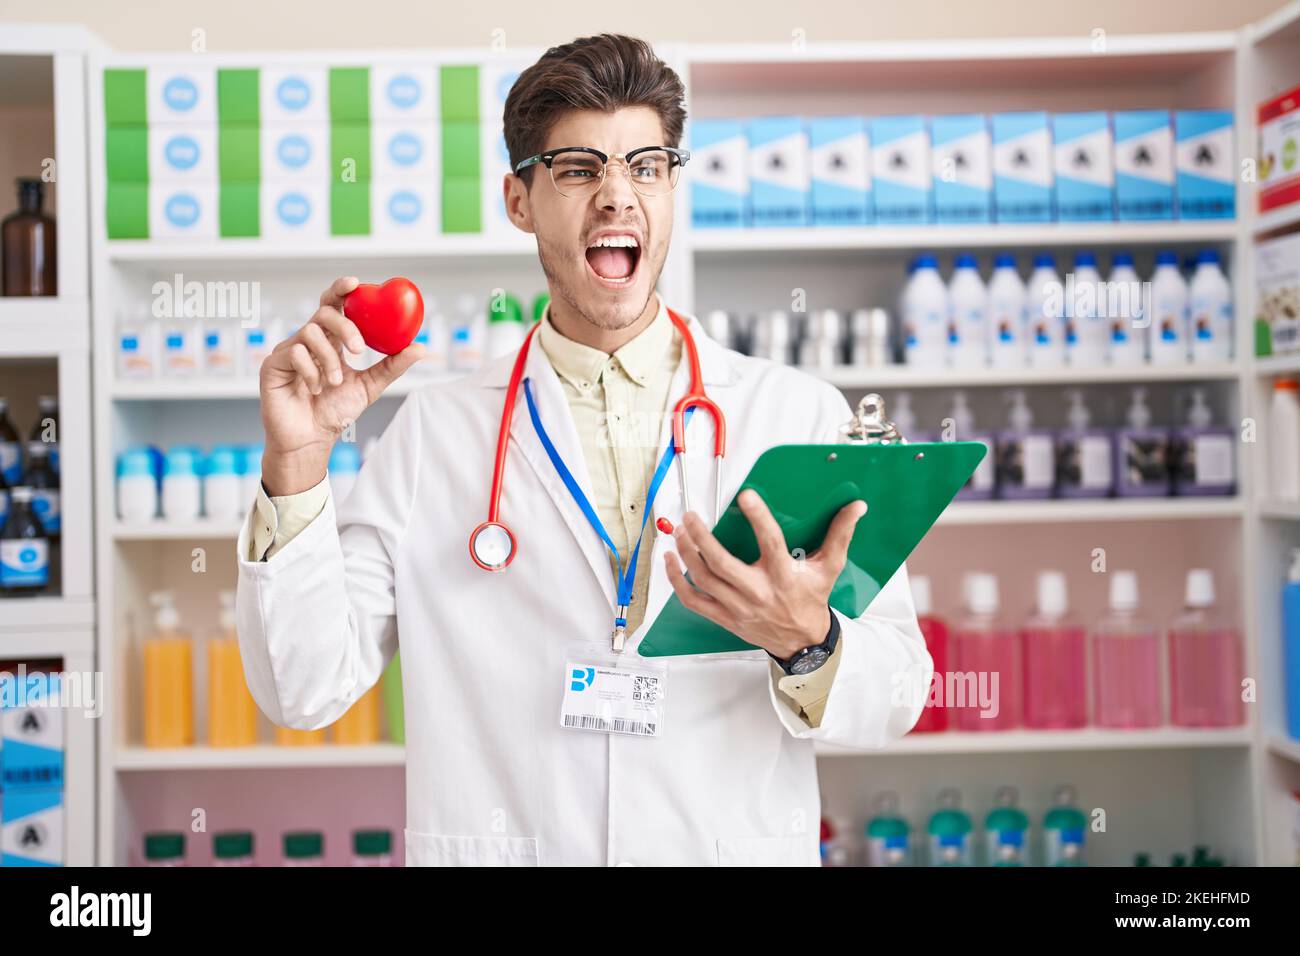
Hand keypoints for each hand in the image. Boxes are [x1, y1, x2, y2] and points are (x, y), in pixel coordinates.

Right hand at [259, 276, 424, 494]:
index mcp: (330, 340)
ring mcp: (288, 351)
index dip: (341, 290)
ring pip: (310, 333)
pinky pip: (294, 353)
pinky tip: (315, 390)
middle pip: (323, 312)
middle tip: (359, 349)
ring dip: (330, 359)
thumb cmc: (336, 412)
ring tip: (334, 383)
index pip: (334, 306)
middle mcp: (308, 340)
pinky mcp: (272, 364)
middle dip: (344, 326)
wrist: (311, 440)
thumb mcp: (370, 386)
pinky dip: (312, 372)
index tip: (355, 283)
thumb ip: (392, 366)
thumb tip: (421, 348)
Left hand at [663, 489, 865, 658]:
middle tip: (692, 516)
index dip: (758, 518)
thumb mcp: (830, 568)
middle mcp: (758, 592)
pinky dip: (677, 581)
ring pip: (703, 579)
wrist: (802, 642)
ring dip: (687, 553)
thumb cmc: (812, 600)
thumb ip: (840, 535)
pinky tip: (669, 561)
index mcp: (784, 576)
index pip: (770, 542)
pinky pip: (693, 600)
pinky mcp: (724, 617)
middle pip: (722, 563)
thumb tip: (856, 507)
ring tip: (680, 531)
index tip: (746, 496)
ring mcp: (738, 607)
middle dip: (702, 538)